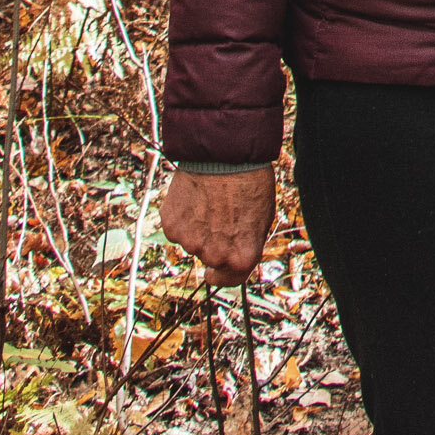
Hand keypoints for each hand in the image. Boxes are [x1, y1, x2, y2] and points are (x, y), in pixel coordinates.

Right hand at [161, 167, 275, 287]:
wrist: (225, 153)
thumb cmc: (249, 180)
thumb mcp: (263, 216)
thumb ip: (247, 243)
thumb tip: (236, 256)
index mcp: (241, 256)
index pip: (231, 280)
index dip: (224, 276)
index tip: (216, 272)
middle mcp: (215, 255)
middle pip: (210, 258)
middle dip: (214, 243)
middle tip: (220, 215)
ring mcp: (191, 242)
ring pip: (192, 242)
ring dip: (198, 229)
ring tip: (209, 200)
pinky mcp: (172, 227)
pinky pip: (177, 229)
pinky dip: (183, 217)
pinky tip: (194, 197)